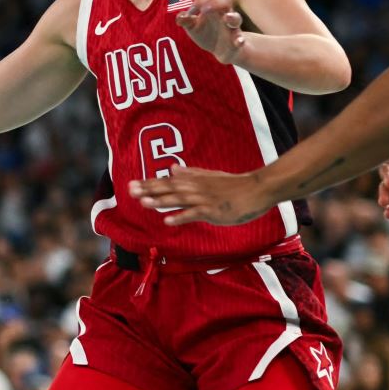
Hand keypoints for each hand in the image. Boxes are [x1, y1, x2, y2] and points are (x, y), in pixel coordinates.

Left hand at [129, 166, 274, 225]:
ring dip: (161, 201)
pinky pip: (195, 214)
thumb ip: (191, 173)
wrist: (257, 190)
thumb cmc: (235, 185)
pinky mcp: (214, 210)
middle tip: (130, 190)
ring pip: (179, 199)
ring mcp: (204, 199)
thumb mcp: (210, 176)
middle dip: (149, 189)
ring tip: (144, 203)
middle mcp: (196, 188)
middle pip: (169, 189)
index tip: (131, 184)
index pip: (167, 182)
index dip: (149, 183)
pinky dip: (181, 216)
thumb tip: (173, 169)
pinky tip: (168, 220)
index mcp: (195, 181)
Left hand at [176, 0, 246, 64]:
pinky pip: (241, 38)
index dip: (201, 0)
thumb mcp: (192, 27)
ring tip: (226, 18)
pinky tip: (238, 42)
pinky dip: (239, 39)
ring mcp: (232, 27)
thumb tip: (180, 18)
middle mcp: (224, 14)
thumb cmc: (206, 33)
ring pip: (236, 18)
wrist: (221, 50)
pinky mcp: (237, 40)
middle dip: (215, 3)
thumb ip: (186, 21)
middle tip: (204, 10)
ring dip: (232, 17)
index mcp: (213, 7)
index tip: (192, 12)